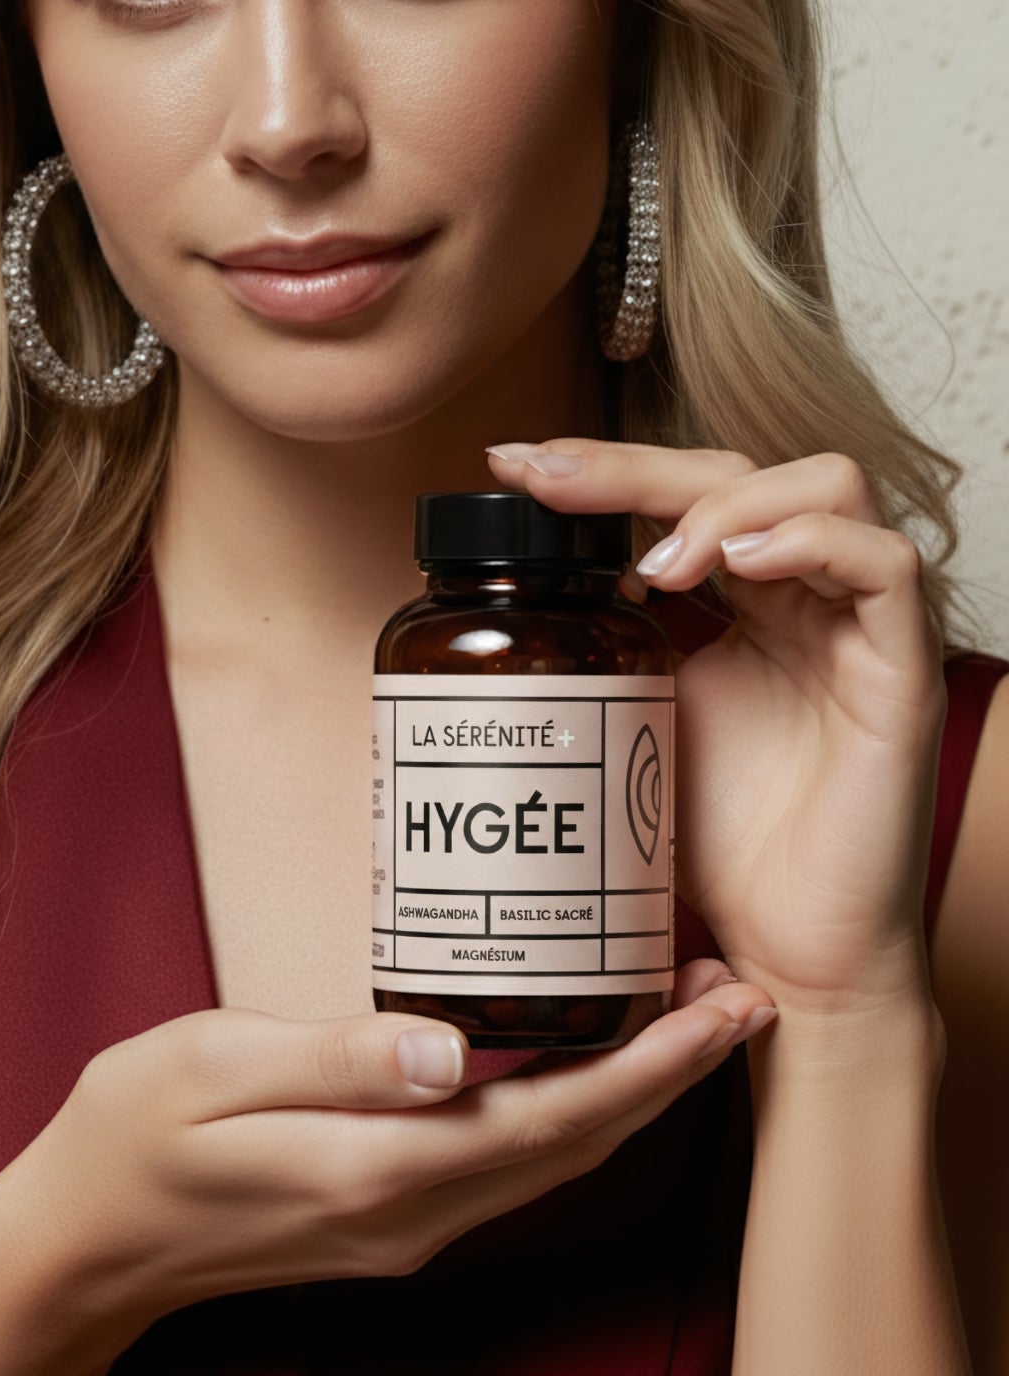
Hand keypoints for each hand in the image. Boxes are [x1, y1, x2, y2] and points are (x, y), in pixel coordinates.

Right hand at [0, 967, 771, 1352]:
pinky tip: (579, 1066)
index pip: (551, 1118)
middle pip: (575, 1147)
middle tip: (737, 994)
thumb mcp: (211, 1066)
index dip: (652, 1065)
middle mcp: (407, 1215)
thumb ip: (336, 1055)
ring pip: (551, 1166)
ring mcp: (400, 1231)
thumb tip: (452, 1048)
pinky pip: (509, 1171)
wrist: (80, 1245)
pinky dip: (570, 1116)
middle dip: (669, 1075)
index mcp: (373, 1167)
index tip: (722, 1005)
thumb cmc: (129, 1135)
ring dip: (630, 1096)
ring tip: (681, 1016)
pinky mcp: (384, 1223)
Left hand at [486, 439, 947, 1025]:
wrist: (784, 954)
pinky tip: (736, 566)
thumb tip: (516, 585)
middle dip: (637, 465)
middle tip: (550, 480)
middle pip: (744, 467)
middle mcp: (811, 598)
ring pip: (828, 485)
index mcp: (753, 600)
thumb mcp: (636, 714)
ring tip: (658, 564)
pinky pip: (886, 564)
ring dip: (726, 502)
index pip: (691, 488)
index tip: (515, 464)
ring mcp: (863, 628)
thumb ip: (611, 641)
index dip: (606, 466)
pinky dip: (806, 541)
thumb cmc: (721, 844)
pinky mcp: (903, 674)